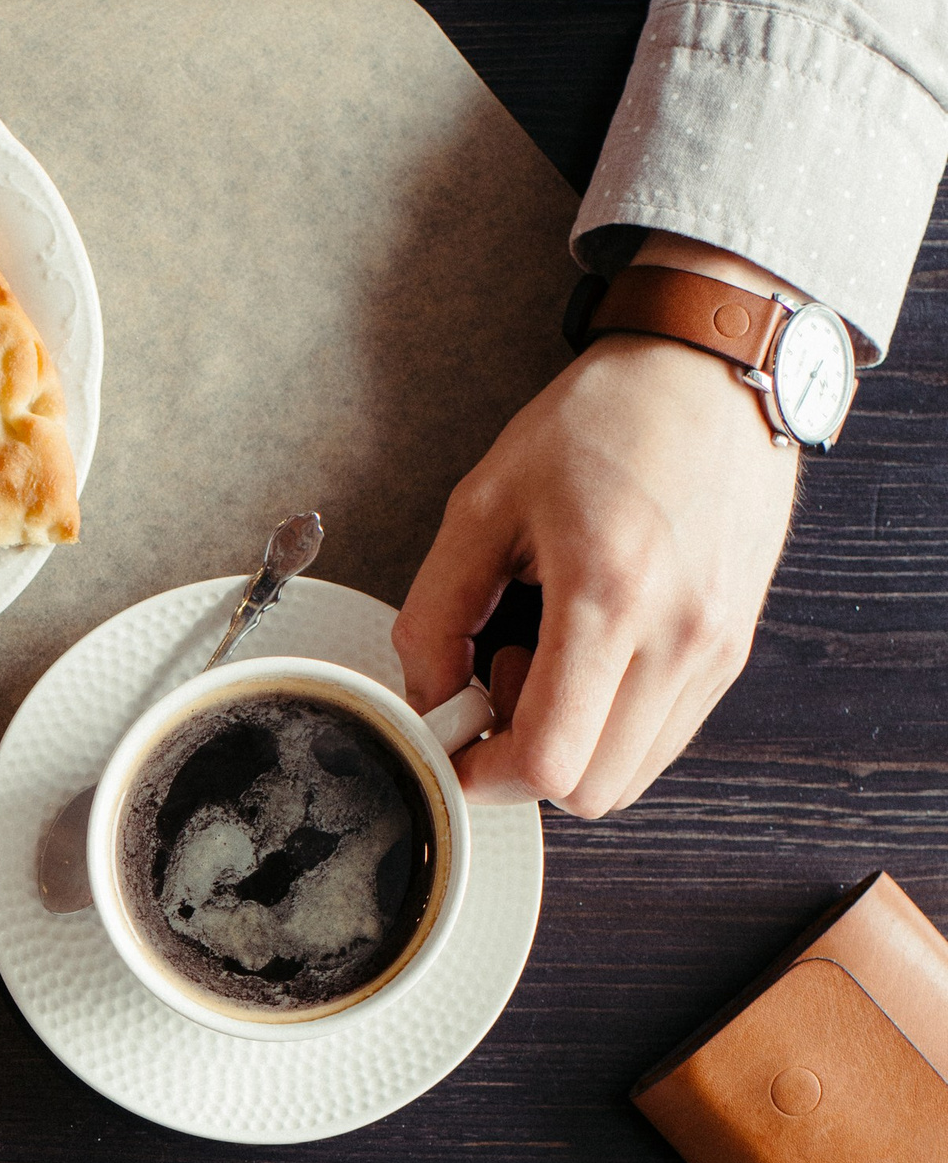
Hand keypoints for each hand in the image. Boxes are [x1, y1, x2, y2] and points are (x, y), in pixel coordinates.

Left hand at [394, 239, 802, 817]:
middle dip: (528, 761)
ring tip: (552, 653)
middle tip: (502, 677)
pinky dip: (613, 723)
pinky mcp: (734, 649)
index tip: (455, 736)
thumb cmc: (601, 422)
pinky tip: (593, 651)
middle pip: (592, 790)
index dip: (485, 774)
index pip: (549, 761)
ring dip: (575, 745)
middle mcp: (680, 637)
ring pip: (631, 775)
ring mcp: (718, 649)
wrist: (712, 371)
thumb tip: (427, 700)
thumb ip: (434, 614)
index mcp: (610, 597)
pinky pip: (663, 736)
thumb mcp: (483, 503)